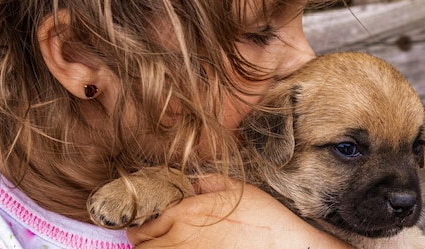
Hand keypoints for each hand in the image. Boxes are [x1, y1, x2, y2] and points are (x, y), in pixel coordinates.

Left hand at [126, 177, 353, 248]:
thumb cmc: (263, 218)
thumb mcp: (235, 188)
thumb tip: (189, 183)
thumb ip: (206, 182)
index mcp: (185, 212)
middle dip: (141, 244)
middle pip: (141, 248)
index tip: (141, 228)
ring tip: (165, 248)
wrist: (285, 247)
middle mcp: (179, 239)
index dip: (139, 228)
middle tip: (148, 241)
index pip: (144, 225)